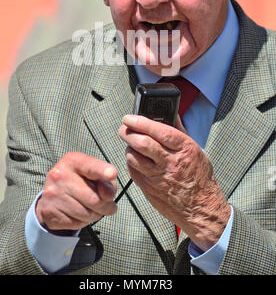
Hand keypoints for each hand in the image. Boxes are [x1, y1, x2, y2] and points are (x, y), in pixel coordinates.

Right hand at [36, 152, 117, 231]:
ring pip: (87, 214)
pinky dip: (83, 221)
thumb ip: (106, 182)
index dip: (102, 171)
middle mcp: (60, 175)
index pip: (90, 166)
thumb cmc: (80, 182)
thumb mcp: (94, 176)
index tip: (112, 173)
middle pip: (94, 199)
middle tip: (107, 205)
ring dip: (95, 215)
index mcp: (73, 161)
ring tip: (90, 208)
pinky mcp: (49, 211)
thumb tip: (108, 195)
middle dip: (106, 206)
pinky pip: (76, 223)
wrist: (52, 195)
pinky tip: (78, 213)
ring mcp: (52, 193)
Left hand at [119, 115, 230, 250]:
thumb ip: (180, 131)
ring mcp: (158, 177)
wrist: (201, 208)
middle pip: (143, 144)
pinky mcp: (149, 189)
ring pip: (134, 157)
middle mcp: (170, 163)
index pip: (160, 132)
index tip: (129, 117)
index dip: (141, 122)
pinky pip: (133, 171)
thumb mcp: (195, 150)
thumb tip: (171, 114)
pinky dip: (131, 162)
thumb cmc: (199, 177)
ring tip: (130, 142)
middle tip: (123, 128)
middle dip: (128, 133)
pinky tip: (134, 158)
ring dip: (128, 147)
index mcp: (184, 149)